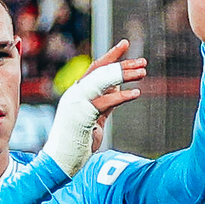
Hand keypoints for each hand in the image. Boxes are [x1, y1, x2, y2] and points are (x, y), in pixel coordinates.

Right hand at [42, 40, 146, 176]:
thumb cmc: (77, 140)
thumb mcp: (95, 117)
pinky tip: (136, 93)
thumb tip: (118, 87)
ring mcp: (78, 103)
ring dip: (125, 75)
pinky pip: (106, 101)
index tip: (125, 44)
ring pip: (103, 81)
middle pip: (101, 70)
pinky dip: (122, 96)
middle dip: (122, 63)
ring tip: (144, 72)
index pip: (96, 67)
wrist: (60, 159)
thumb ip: (104, 101)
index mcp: (78, 92)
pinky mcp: (83, 115)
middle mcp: (76, 93)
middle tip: (143, 61)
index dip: (111, 55)